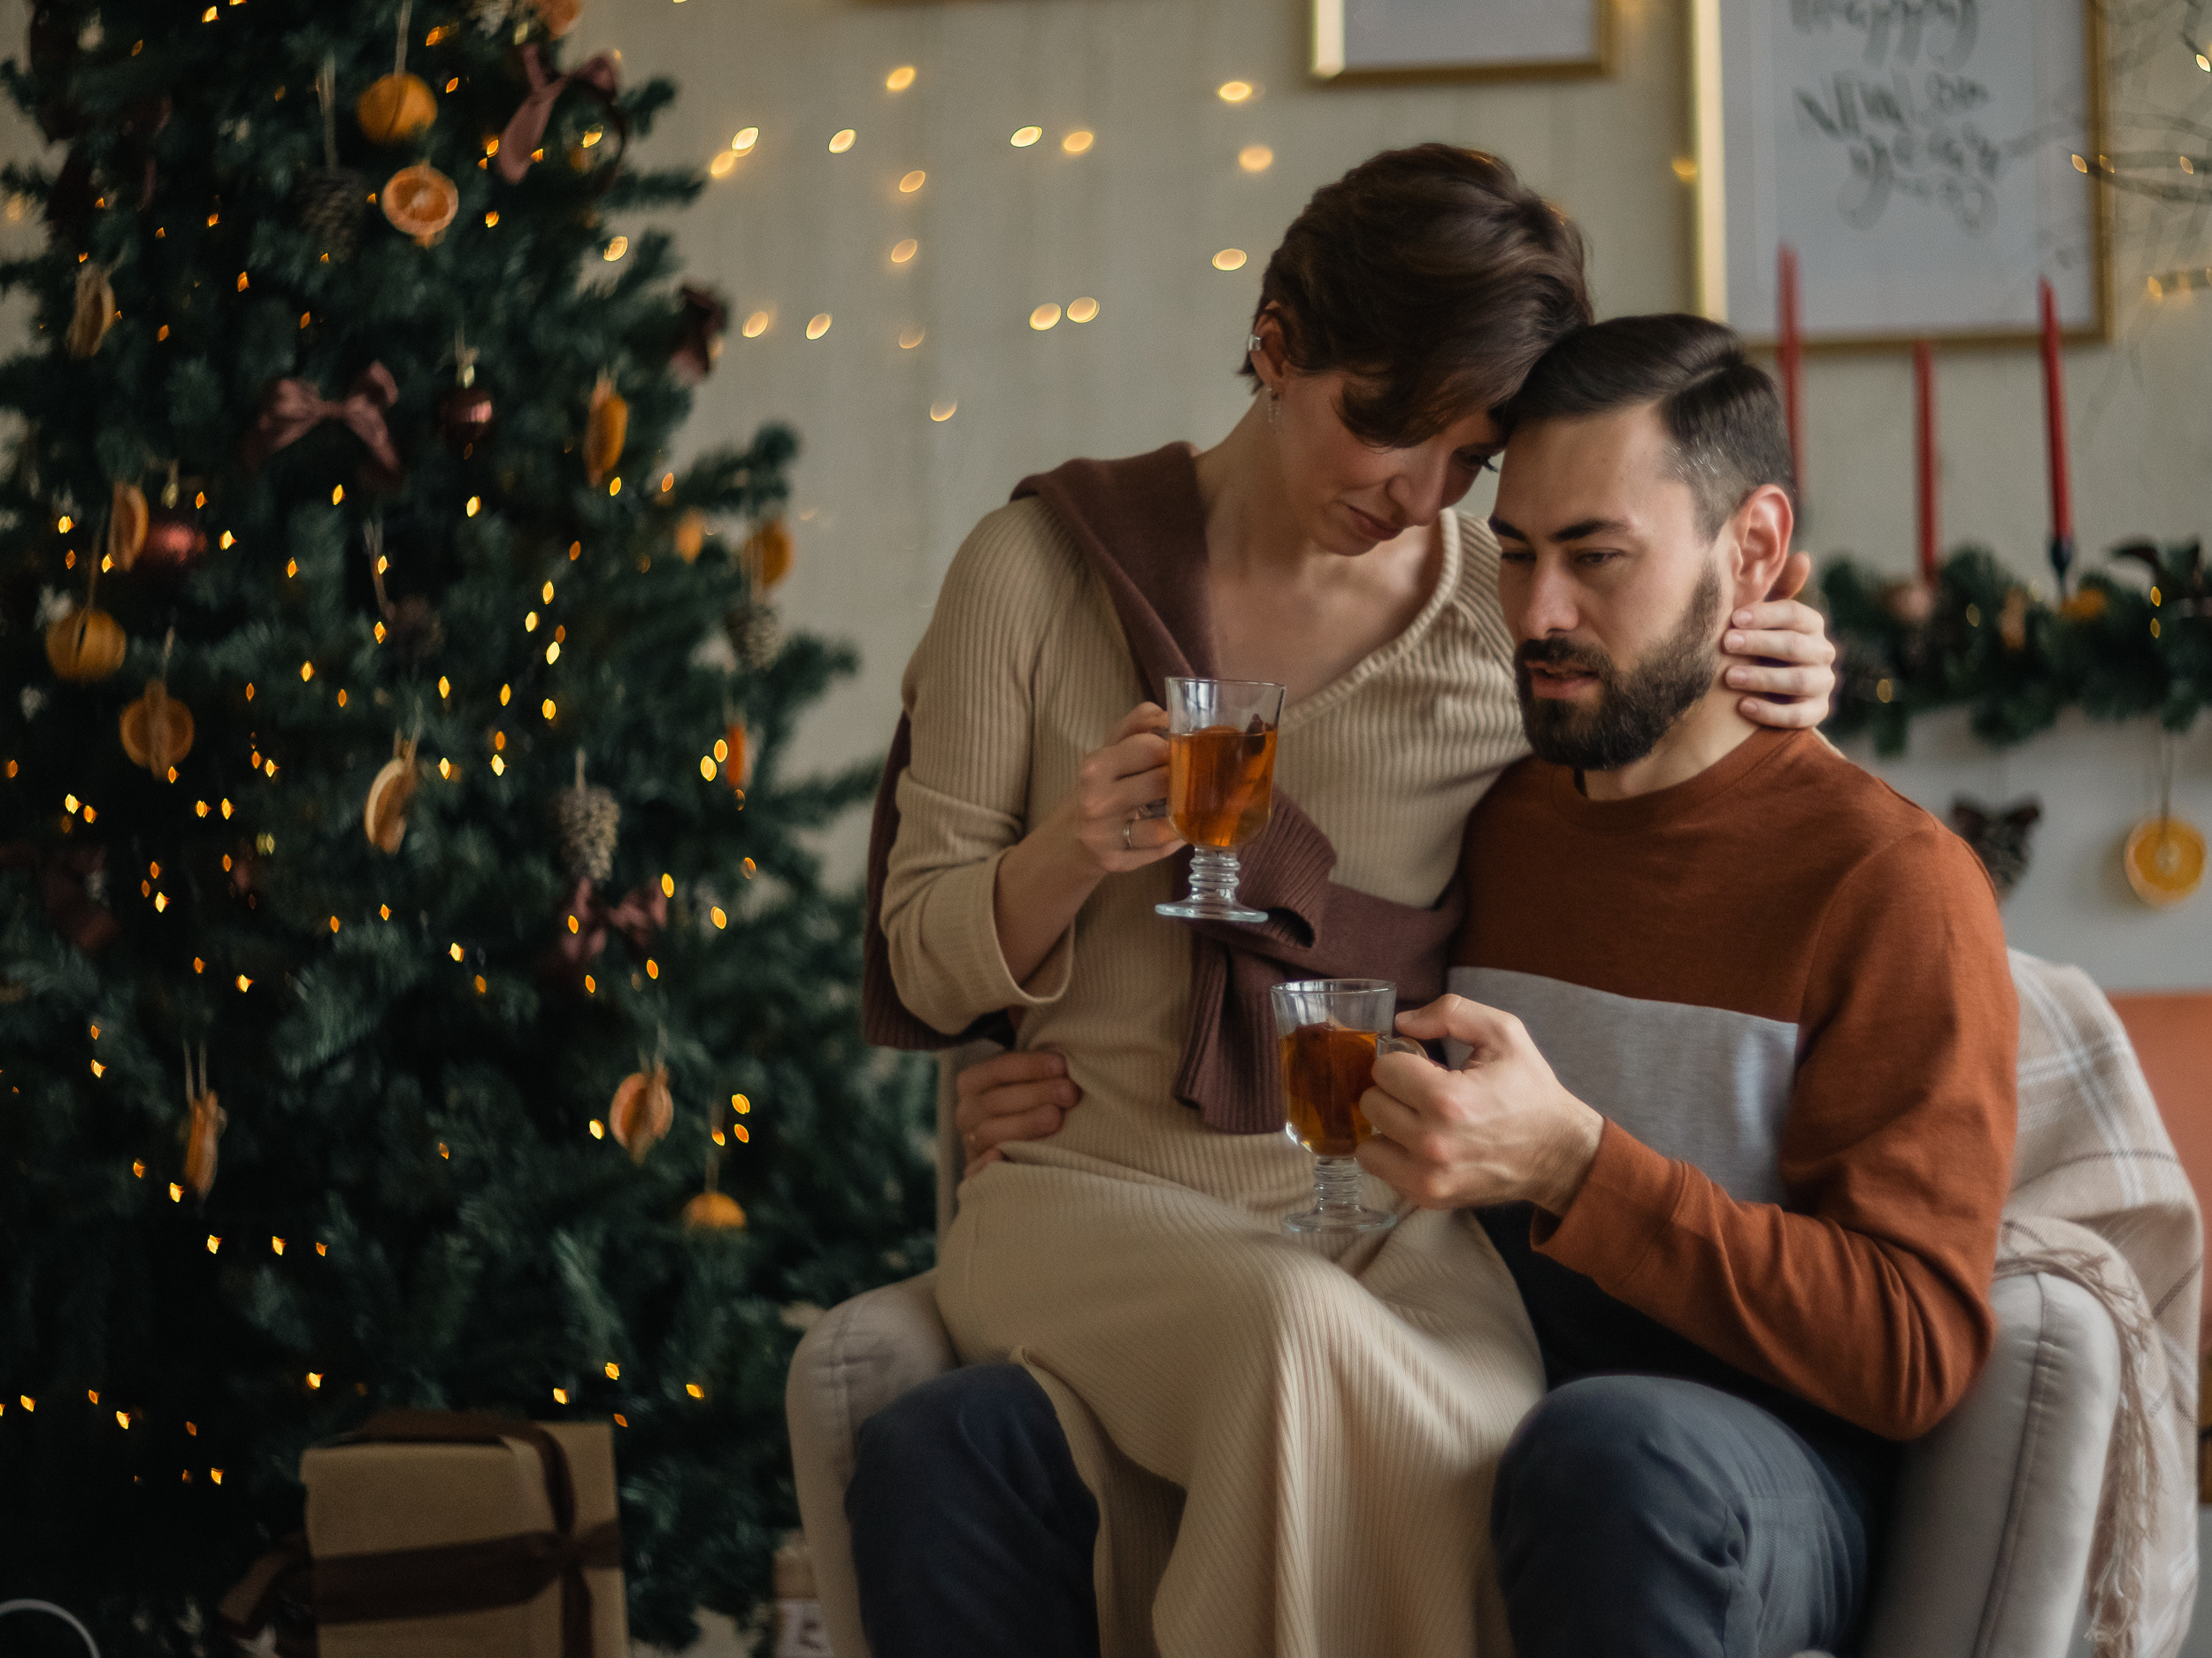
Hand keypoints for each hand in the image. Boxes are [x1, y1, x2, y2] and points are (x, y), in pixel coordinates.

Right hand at [955, 1048, 1082, 1178]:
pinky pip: (974, 1170)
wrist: (1014, 1142)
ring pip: (989, 1132)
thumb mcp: (1026, 1082)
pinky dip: (986, 1164)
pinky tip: (1002, 1158)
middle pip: (997, 1100)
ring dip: (1024, 1124)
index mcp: (972, 1082)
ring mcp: (969, 1142)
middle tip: (1069, 1093)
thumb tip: (1068, 1066)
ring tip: (1055, 1118)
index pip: (1000, 1068)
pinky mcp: (974, 1171)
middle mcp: (966, 1112)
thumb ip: (1040, 1074)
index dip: (1032, 1066)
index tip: (1063, 1066)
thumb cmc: (1028, 1104)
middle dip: (1036, 1094)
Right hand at [1048, 702, 1185, 876]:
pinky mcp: (1115, 862)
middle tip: (1195, 778)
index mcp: (1096, 766)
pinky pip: (1158, 851)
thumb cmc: (1100, 786)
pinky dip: (1175, 840)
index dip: (1173, 747)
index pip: (1149, 747)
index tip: (1182, 750)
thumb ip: (1136, 725)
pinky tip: (1181, 830)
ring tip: (1194, 806)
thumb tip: (1169, 714)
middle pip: (1160, 783)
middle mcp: (1096, 801)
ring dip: (1185, 815)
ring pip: (1162, 825)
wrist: (1073, 834)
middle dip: (1183, 780)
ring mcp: (1105, 835)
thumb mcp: (1110, 750)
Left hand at [1354, 995, 1603, 1214]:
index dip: (1404, 1060)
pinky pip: (1380, 1169)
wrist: (1559, 1153)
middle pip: (1371, 1102)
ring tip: (1419, 1119)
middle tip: (1424, 1093)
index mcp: (1447, 1099)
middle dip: (1395, 1091)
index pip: (1384, 1068)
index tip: (1426, 1067)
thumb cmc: (1530, 1091)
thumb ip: (1450, 1011)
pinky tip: (1421, 1143)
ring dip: (1388, 1126)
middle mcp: (1432, 1142)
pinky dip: (1393, 1154)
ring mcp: (1429, 1176)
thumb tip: (1402, 1023)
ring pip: (1367, 1140)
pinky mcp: (1429, 1197)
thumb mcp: (1504, 1033)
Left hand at [1723, 551, 1836, 728]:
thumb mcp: (1760, 618)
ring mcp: (1822, 683)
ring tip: (1729, 677)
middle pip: (1795, 646)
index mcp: (1810, 624)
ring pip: (1798, 680)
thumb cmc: (1755, 645)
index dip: (1765, 615)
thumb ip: (1773, 590)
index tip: (1733, 618)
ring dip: (1762, 678)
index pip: (1795, 614)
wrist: (1760, 691)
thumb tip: (1803, 556)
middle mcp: (1822, 651)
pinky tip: (1743, 706)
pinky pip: (1799, 716)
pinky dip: (1771, 712)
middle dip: (1759, 644)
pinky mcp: (1816, 711)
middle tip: (1725, 644)